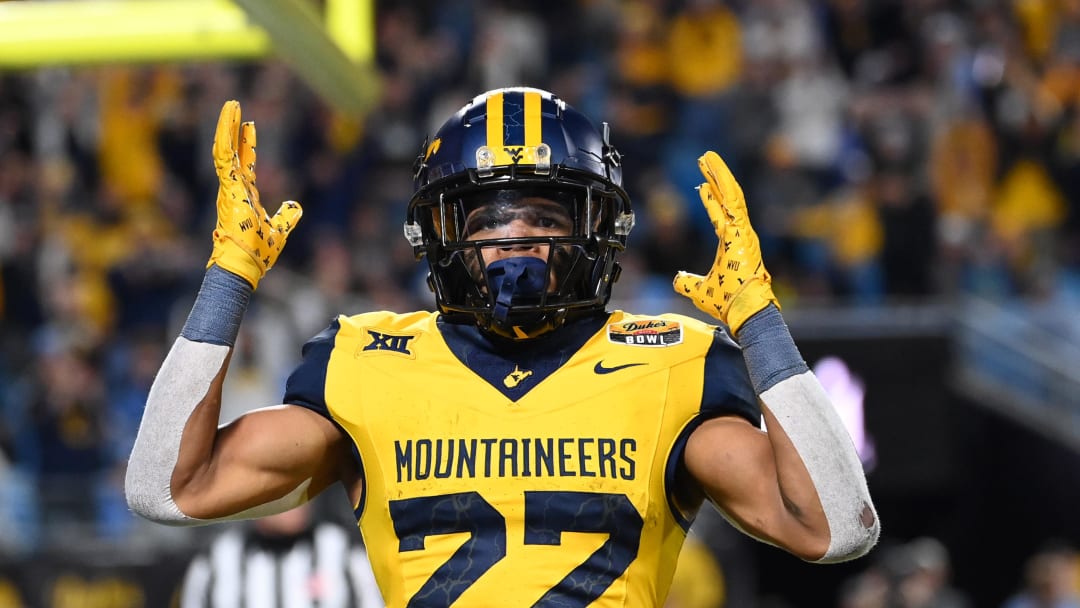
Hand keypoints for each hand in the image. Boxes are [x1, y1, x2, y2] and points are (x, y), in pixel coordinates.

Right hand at [206, 100, 301, 288]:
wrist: (245, 264)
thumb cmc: (258, 252)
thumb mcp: (280, 230)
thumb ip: (287, 216)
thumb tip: (296, 206)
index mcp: (244, 195)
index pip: (245, 164)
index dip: (247, 144)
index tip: (250, 125)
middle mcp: (234, 188)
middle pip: (232, 151)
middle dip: (233, 128)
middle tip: (234, 106)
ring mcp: (229, 186)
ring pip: (224, 149)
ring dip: (227, 126)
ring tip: (231, 104)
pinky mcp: (228, 186)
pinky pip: (224, 155)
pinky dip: (226, 135)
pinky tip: (229, 118)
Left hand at [673, 151, 777, 332]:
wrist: (743, 311)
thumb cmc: (727, 303)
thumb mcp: (699, 290)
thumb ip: (687, 282)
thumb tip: (677, 279)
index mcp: (731, 244)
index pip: (720, 214)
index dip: (711, 198)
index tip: (703, 184)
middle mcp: (739, 234)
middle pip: (727, 198)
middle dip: (715, 177)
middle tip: (705, 160)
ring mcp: (742, 232)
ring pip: (731, 195)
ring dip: (719, 175)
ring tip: (708, 158)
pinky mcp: (742, 232)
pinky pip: (732, 202)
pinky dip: (724, 185)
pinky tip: (715, 171)